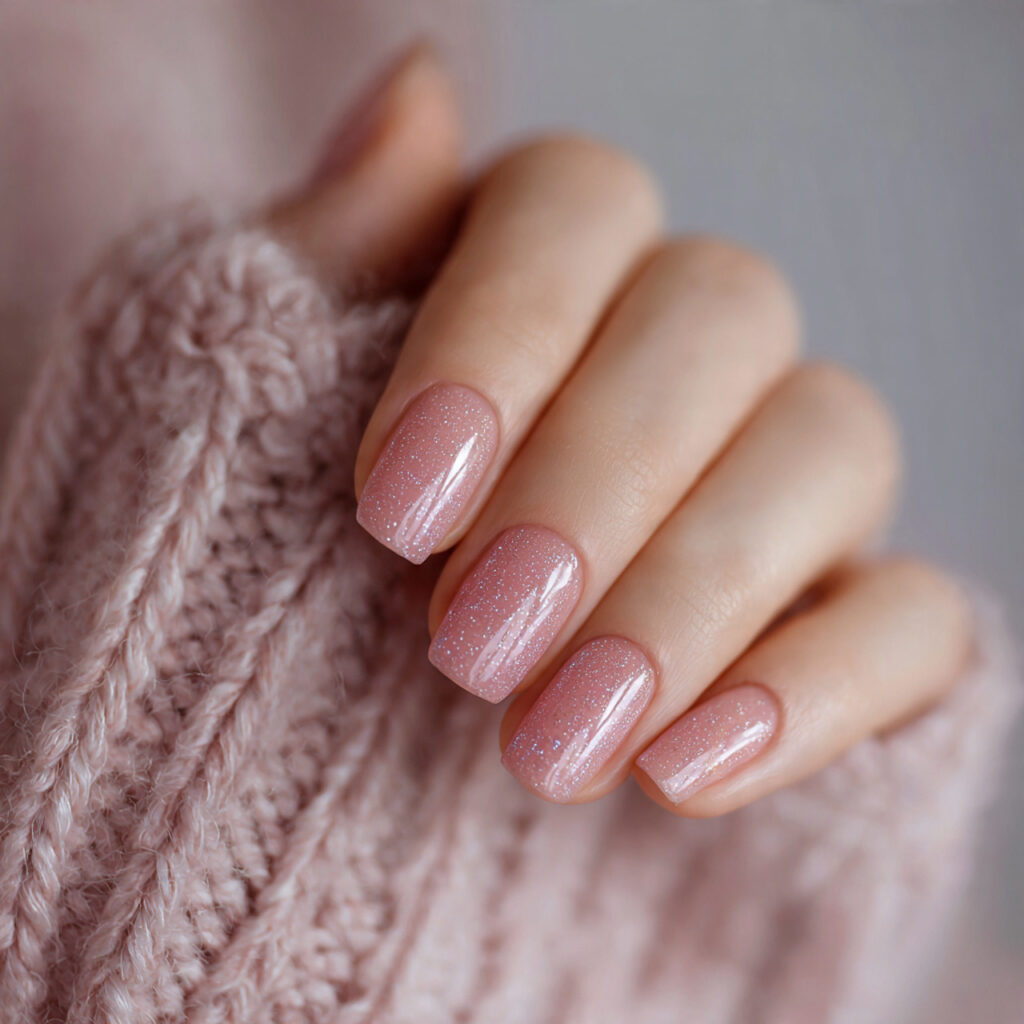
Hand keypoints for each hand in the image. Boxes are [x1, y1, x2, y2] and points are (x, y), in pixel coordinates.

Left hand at [274, 46, 971, 815]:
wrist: (329, 772)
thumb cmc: (278, 580)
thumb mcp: (252, 419)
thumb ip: (323, 266)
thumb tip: (416, 85)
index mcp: (547, 271)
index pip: (577, 202)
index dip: (502, 330)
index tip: (396, 511)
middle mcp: (688, 354)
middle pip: (722, 312)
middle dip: (599, 480)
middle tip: (468, 648)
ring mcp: (786, 484)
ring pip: (832, 446)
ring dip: (691, 596)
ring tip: (551, 741)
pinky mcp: (854, 625)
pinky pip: (912, 622)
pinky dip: (815, 692)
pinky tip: (684, 773)